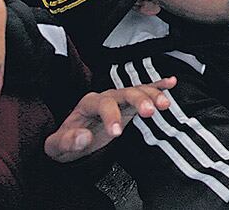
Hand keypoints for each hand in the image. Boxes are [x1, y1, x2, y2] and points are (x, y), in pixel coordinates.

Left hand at [44, 78, 175, 162]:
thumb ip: (67, 141)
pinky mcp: (129, 105)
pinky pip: (144, 91)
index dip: (111, 116)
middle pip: (125, 92)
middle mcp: (105, 97)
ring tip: (165, 104)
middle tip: (150, 112)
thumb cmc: (65, 142)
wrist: (71, 139)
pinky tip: (171, 82)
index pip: (102, 104)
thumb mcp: (57, 146)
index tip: (118, 133)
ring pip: (137, 91)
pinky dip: (157, 86)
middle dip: (139, 100)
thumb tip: (84, 137)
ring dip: (152, 95)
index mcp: (88, 103)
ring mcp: (119, 99)